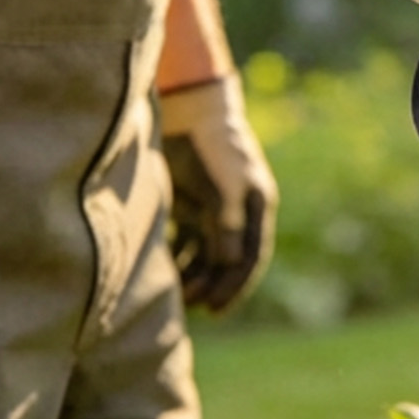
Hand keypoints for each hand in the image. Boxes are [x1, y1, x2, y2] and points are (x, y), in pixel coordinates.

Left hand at [159, 70, 277, 312]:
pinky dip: (177, 256)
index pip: (251, 257)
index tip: (217, 310)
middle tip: (191, 308)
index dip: (236, 286)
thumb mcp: (222, 187)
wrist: (186, 108)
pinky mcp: (189, 200)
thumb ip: (227, 226)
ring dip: (193, 274)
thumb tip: (230, 266)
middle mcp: (239, 210)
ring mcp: (213, 205)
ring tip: (175, 294)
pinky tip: (161, 270)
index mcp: (256, 206)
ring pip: (205, 251)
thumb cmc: (209, 147)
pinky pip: (185, 238)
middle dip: (212, 285)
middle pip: (227, 259)